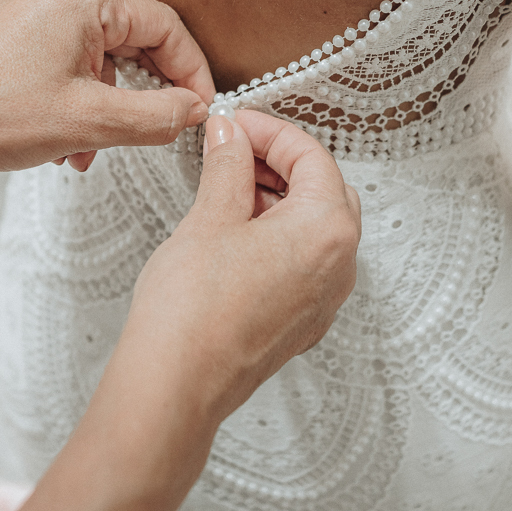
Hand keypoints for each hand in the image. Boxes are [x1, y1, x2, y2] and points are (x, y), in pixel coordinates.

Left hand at [0, 0, 215, 171]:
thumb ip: (157, 116)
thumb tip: (196, 110)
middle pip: (137, 36)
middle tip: (159, 131)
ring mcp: (38, 1)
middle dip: (148, 92)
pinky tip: (71, 137)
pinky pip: (74, 53)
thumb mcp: (91, 123)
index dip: (192, 74)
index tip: (202, 111)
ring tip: (94, 148)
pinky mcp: (21, 23)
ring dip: (112, 102)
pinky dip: (83, 93)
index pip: (166, 27)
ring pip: (105, 51)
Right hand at [23, 110, 360, 510]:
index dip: (270, 130)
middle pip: (324, 189)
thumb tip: (231, 135)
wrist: (173, 387)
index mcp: (327, 231)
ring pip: (315, 227)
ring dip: (278, 197)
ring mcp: (322, 300)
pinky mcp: (300, 322)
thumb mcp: (210, 216)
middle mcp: (338, 267)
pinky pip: (302, 262)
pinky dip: (276, 234)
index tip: (235, 123)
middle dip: (280, 162)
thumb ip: (228, 165)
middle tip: (233, 148)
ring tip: (227, 185)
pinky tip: (234, 229)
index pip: (312, 156)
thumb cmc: (192, 313)